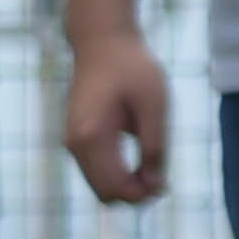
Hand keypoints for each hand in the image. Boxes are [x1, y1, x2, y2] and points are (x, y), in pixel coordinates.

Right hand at [61, 22, 175, 208]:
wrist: (102, 43)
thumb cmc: (133, 69)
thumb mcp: (154, 107)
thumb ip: (154, 147)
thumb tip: (154, 186)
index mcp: (92, 137)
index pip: (114, 188)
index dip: (142, 195)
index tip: (166, 184)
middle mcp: (75, 144)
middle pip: (104, 193)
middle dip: (134, 194)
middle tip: (163, 179)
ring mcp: (73, 142)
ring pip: (99, 185)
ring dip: (127, 185)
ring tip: (155, 169)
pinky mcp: (77, 137)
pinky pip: (97, 171)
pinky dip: (118, 174)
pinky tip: (141, 161)